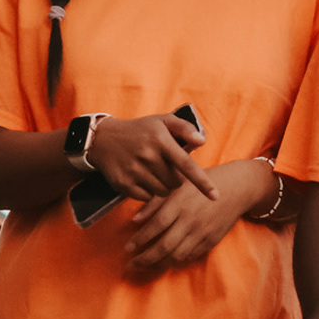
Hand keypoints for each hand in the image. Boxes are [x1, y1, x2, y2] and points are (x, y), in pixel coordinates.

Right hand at [89, 114, 217, 201]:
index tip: (214, 195)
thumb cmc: (140, 130)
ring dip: (163, 186)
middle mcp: (147, 155)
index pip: (186, 165)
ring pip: (162, 192)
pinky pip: (147, 198)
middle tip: (166, 167)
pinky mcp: (123, 183)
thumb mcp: (162, 121)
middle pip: (176, 182)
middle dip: (176, 179)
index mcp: (160, 140)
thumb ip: (184, 128)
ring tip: (154, 172)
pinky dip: (148, 192)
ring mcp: (134, 171)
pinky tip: (142, 178)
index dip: (202, 182)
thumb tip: (202, 141)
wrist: (103, 139)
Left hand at [124, 160, 266, 275]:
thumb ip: (155, 202)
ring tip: (145, 266)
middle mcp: (191, 219)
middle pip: (165, 246)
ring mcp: (202, 232)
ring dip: (158, 264)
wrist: (237, 188)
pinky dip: (176, 261)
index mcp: (180, 203)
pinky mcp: (211, 240)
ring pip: (177, 255)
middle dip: (146, 259)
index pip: (156, 225)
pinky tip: (165, 262)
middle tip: (132, 264)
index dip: (140, 239)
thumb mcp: (178, 184)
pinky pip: (190, 256)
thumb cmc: (202, 183)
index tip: (128, 248)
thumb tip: (135, 220)